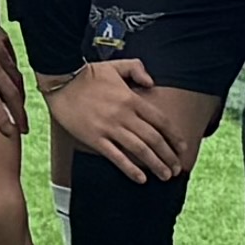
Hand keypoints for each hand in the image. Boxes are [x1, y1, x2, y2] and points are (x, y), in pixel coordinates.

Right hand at [44, 50, 203, 180]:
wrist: (62, 81)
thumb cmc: (88, 74)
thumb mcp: (115, 65)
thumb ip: (137, 69)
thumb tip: (151, 82)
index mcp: (131, 99)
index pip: (160, 121)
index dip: (174, 136)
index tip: (182, 148)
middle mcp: (124, 115)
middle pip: (153, 139)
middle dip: (168, 155)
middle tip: (176, 168)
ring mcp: (109, 127)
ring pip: (139, 150)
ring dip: (155, 164)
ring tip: (164, 175)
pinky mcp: (95, 138)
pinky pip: (116, 156)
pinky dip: (130, 169)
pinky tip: (140, 178)